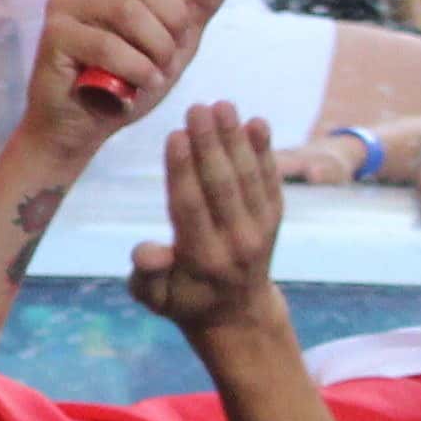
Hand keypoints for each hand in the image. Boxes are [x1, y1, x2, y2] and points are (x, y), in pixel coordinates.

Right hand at [14, 0, 235, 156]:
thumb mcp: (176, 39)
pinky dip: (137, 68)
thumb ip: (201, 1)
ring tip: (158, 70)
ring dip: (157, 47)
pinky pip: (106, 44)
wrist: (84, 125)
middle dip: (172, 19)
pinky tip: (144, 83)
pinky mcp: (53, 37)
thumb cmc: (127, 78)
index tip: (182, 5)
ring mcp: (60, 6)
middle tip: (172, 51)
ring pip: (127, 9)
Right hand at [128, 106, 290, 343]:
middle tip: (199, 108)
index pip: (191, 207)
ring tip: (223, 105)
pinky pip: (270, 180)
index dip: (183, 170)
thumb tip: (147, 252)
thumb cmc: (184, 299)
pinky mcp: (274, 218)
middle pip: (223, 186)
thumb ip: (146, 275)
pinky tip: (257, 122)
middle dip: (211, 144)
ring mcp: (260, 229)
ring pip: (249, 177)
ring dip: (237, 139)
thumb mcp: (154, 298)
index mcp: (202, 259)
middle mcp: (236, 242)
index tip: (176, 135)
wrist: (238, 315)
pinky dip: (265, 151)